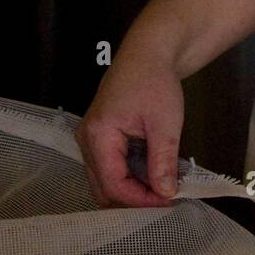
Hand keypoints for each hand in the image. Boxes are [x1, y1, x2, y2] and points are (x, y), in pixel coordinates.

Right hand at [74, 61, 184, 207]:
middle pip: (103, 188)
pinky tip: (151, 174)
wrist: (148, 54)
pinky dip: (128, 177)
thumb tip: (166, 193)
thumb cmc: (155, 81)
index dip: (140, 199)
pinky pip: (108, 168)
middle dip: (134, 199)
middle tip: (165, 198)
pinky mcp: (98, 138)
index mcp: (98, 135)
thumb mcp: (165, 123)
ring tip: (160, 187)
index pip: (113, 184)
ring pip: (104, 181)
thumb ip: (163, 160)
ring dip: (131, 190)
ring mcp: (89, 140)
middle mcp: (86, 140)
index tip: (168, 200)